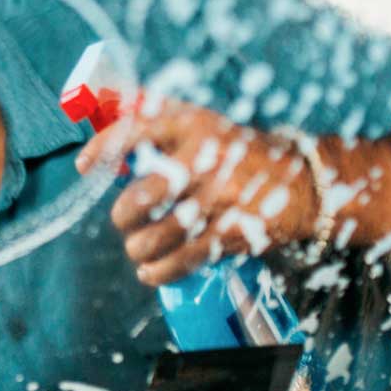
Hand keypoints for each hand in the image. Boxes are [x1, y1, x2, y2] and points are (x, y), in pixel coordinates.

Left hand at [75, 101, 317, 286]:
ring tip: (139, 248)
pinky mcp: (232, 233)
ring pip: (157, 235)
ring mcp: (219, 199)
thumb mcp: (205, 124)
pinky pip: (183, 260)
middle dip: (123, 216)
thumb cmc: (241, 153)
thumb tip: (106, 118)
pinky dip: (159, 271)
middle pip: (140, 196)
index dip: (104, 150)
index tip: (84, 167)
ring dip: (138, 248)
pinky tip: (151, 272)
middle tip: (126, 221)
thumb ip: (158, 121)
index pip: (137, 132)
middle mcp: (205, 161)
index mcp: (195, 126)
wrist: (305, 183)